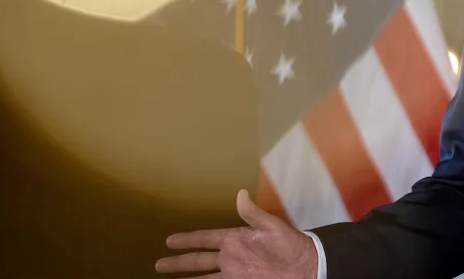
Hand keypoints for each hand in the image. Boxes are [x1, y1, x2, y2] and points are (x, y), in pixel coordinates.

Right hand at [156, 189, 318, 278]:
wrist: (305, 265)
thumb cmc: (291, 243)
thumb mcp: (272, 226)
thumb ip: (252, 213)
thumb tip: (240, 193)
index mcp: (236, 239)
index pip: (205, 238)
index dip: (188, 239)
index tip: (169, 240)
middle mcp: (231, 257)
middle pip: (198, 261)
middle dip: (179, 263)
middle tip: (158, 265)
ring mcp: (234, 273)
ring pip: (203, 278)